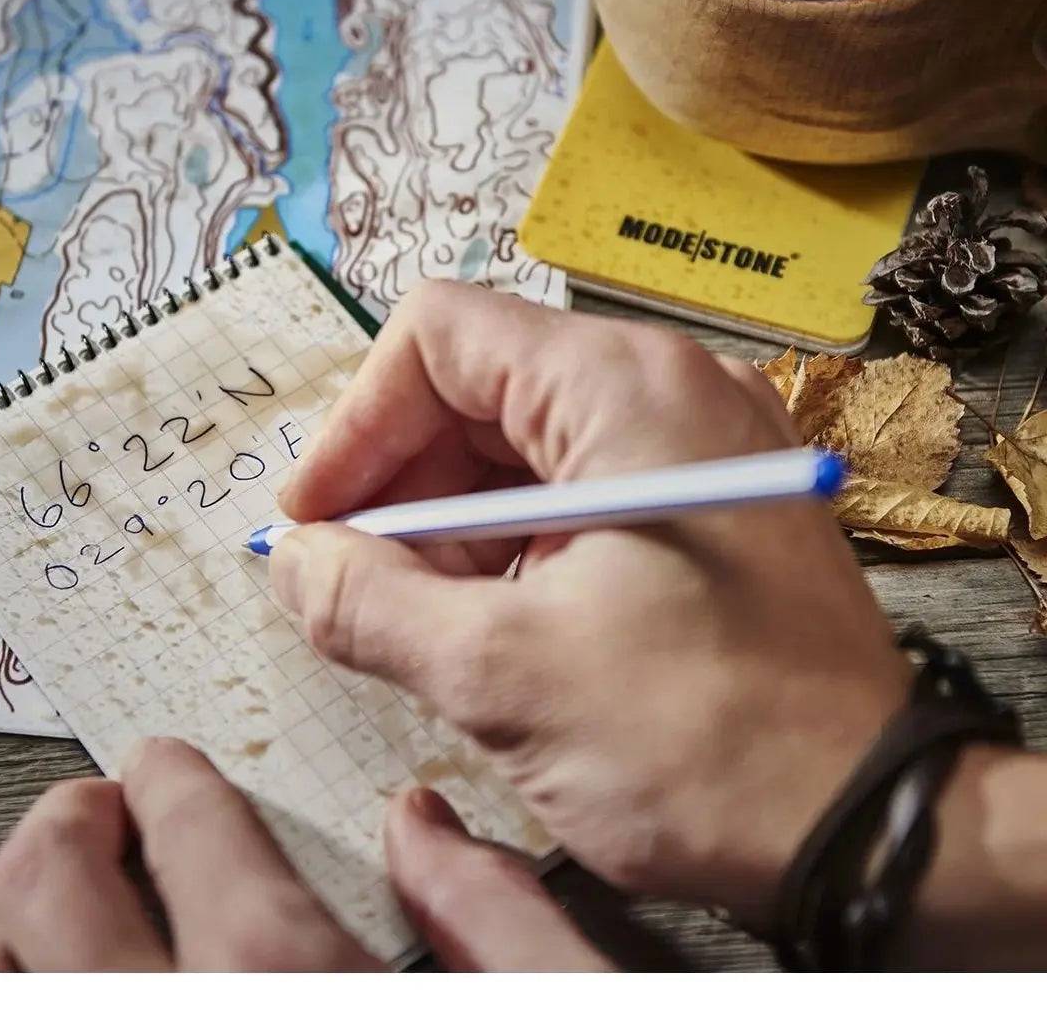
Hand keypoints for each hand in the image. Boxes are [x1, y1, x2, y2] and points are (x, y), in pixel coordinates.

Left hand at [0, 738, 609, 971]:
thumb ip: (499, 913)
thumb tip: (425, 831)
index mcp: (297, 992)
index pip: (195, 834)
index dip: (172, 782)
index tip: (164, 771)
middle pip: (49, 897)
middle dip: (64, 827)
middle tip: (95, 817)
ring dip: (9, 947)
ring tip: (57, 928)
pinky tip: (65, 1011)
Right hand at [271, 283, 912, 927]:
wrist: (872, 830)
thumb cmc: (704, 743)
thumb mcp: (504, 673)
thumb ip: (370, 603)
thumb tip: (294, 563)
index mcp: (625, 387)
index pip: (441, 335)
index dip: (357, 422)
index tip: (315, 519)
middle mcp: (667, 390)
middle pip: (478, 389)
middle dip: (397, 482)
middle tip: (346, 578)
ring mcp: (694, 448)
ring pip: (521, 448)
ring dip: (447, 524)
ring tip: (409, 615)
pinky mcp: (702, 508)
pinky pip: (572, 495)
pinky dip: (507, 545)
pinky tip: (478, 618)